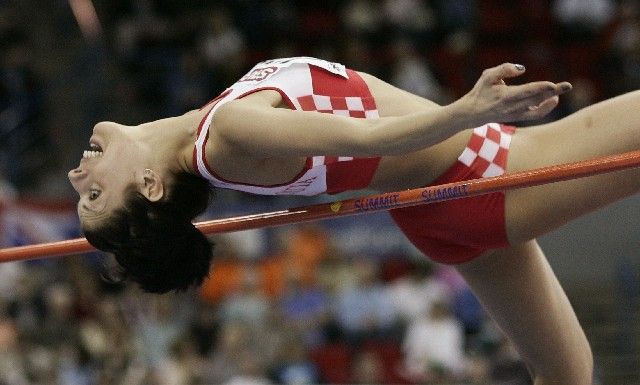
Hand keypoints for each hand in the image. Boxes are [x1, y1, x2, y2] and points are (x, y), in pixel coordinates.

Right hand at [454, 63, 571, 125]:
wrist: (471, 114)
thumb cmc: (480, 92)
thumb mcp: (488, 75)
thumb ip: (504, 68)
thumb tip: (522, 69)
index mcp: (506, 96)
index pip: (528, 91)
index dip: (542, 88)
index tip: (554, 84)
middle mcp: (513, 107)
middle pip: (537, 99)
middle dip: (553, 92)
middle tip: (568, 86)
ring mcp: (516, 114)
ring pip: (538, 109)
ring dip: (550, 102)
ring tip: (558, 94)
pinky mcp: (517, 118)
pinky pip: (534, 115)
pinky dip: (544, 108)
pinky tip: (551, 99)